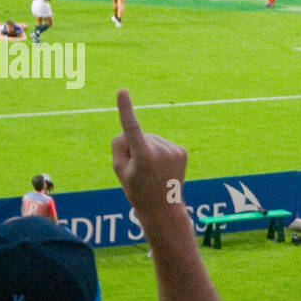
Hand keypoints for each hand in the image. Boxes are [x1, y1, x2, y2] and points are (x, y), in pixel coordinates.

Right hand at [111, 90, 188, 219]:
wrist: (163, 208)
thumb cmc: (136, 189)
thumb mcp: (119, 169)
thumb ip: (119, 145)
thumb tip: (131, 129)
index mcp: (144, 157)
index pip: (132, 128)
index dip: (126, 109)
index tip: (122, 92)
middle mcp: (161, 151)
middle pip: (138, 136)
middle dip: (134, 147)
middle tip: (139, 171)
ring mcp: (174, 151)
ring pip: (151, 139)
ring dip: (147, 150)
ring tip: (151, 171)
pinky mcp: (182, 151)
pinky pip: (162, 143)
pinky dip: (159, 151)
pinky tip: (162, 167)